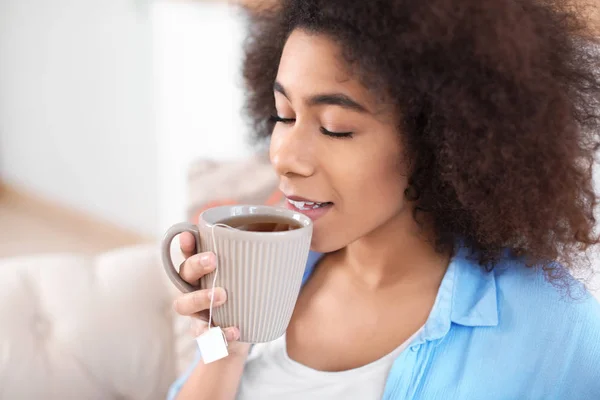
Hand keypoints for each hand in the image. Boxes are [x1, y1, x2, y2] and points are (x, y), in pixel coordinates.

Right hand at [172, 232, 250, 358]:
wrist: (243, 333)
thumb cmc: (246, 294)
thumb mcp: (252, 275)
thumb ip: (261, 256)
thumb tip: (286, 228)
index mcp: (203, 271)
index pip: (189, 252)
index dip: (186, 243)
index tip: (189, 234)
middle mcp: (194, 289)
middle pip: (184, 274)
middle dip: (196, 265)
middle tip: (213, 260)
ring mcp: (196, 312)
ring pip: (183, 304)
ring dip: (201, 297)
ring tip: (223, 295)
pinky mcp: (204, 334)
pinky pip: (204, 336)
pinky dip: (219, 333)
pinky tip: (235, 330)